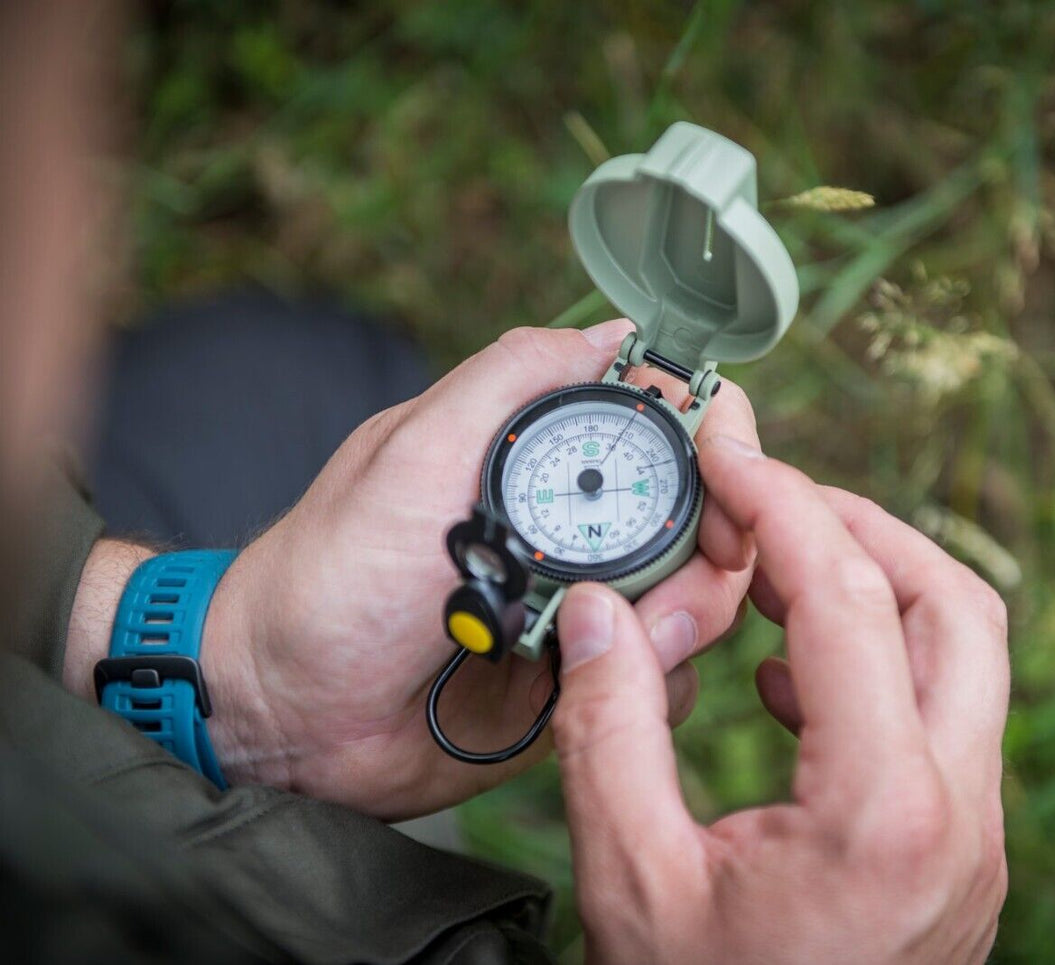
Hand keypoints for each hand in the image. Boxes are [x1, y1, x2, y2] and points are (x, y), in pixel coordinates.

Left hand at [200, 321, 757, 818]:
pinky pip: (661, 683)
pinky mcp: (583, 686)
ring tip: (595, 653)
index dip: (723, 448)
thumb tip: (614, 330)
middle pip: (712, 525)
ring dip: (678, 630)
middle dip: (714, 562)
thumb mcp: (414, 452)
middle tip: (668, 608)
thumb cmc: (333, 577)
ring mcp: (588, 612)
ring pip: (701, 606)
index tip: (734, 484)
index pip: (674, 432)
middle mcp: (583, 531)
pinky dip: (649, 689)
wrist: (285, 717)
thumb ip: (509, 378)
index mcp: (548, 461)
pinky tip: (587, 693)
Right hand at [551, 434, 1009, 964]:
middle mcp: (961, 815)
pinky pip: (949, 720)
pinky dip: (882, 666)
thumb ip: (610, 727)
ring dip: (880, 592)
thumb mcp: (632, 877)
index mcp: (883, 812)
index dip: (782, 503)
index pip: (846, 599)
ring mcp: (980, 839)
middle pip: (954, 604)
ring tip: (771, 585)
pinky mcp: (970, 856)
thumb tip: (603, 608)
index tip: (730, 451)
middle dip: (860, 527)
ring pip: (967, 658)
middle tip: (767, 501)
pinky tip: (789, 691)